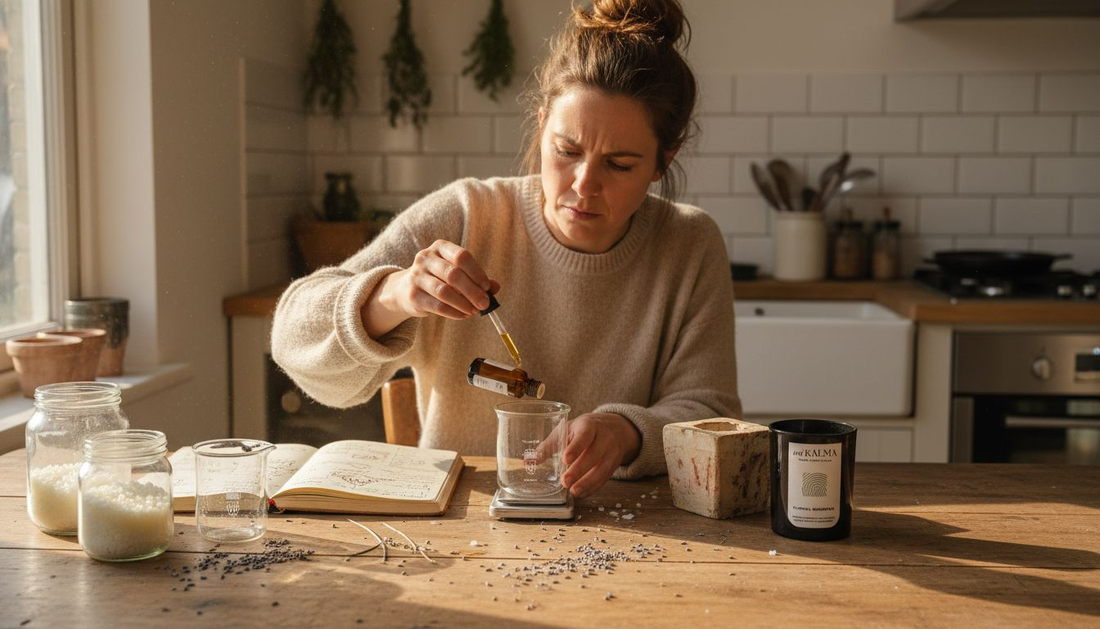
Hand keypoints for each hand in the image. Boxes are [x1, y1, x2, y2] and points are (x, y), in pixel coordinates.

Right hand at [364, 240, 499, 337]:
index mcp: (440, 247)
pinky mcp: (413, 295)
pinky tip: (463, 315)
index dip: (476, 272)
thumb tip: (496, 287)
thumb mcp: (457, 273)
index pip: (461, 256)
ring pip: (444, 291)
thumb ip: (476, 279)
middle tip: (485, 304)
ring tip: (474, 311)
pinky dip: (454, 312)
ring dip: (463, 303)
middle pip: (453, 274)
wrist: (406, 289)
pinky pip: (437, 306)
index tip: (487, 287)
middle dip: (472, 291)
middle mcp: (426, 258)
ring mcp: (416, 276)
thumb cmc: (438, 279)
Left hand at [557, 413, 640, 499]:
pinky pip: (605, 478)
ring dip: (588, 482)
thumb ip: (550, 445)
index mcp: (589, 425)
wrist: (615, 428)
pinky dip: (593, 487)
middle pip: (594, 455)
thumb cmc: (584, 429)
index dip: (576, 448)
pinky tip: (582, 493)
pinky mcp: (614, 464)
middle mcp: (604, 438)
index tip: (565, 459)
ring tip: (574, 491)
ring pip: (602, 469)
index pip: (584, 436)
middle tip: (565, 481)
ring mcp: (611, 452)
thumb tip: (529, 461)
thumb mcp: (568, 429)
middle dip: (579, 470)